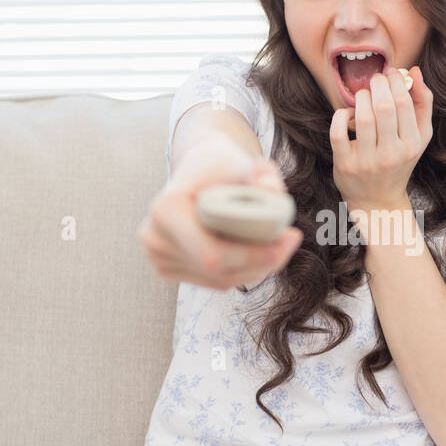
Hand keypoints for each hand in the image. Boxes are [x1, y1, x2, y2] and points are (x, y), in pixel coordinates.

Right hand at [138, 131, 302, 290]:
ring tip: (277, 243)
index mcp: (166, 210)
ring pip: (221, 281)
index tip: (289, 238)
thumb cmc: (223, 165)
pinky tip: (254, 252)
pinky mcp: (167, 269)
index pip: (213, 254)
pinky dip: (242, 271)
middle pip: (219, 272)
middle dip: (263, 262)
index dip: (254, 255)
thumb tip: (273, 193)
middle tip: (291, 240)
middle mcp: (154, 238)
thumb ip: (264, 175)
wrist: (199, 169)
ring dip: (256, 268)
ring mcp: (158, 258)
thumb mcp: (247, 163)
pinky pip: (215, 282)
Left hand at [330, 66, 432, 212]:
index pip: (404, 103)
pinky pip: (338, 132)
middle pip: (384, 107)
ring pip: (363, 117)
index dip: (395, 81)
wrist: (378, 200)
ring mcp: (367, 161)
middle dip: (378, 84)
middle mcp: (391, 154)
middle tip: (376, 79)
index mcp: (411, 145)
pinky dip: (341, 116)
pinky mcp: (345, 165)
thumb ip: (422, 103)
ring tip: (364, 95)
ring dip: (361, 98)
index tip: (390, 73)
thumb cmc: (399, 160)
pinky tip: (349, 115)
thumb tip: (415, 71)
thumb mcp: (420, 136)